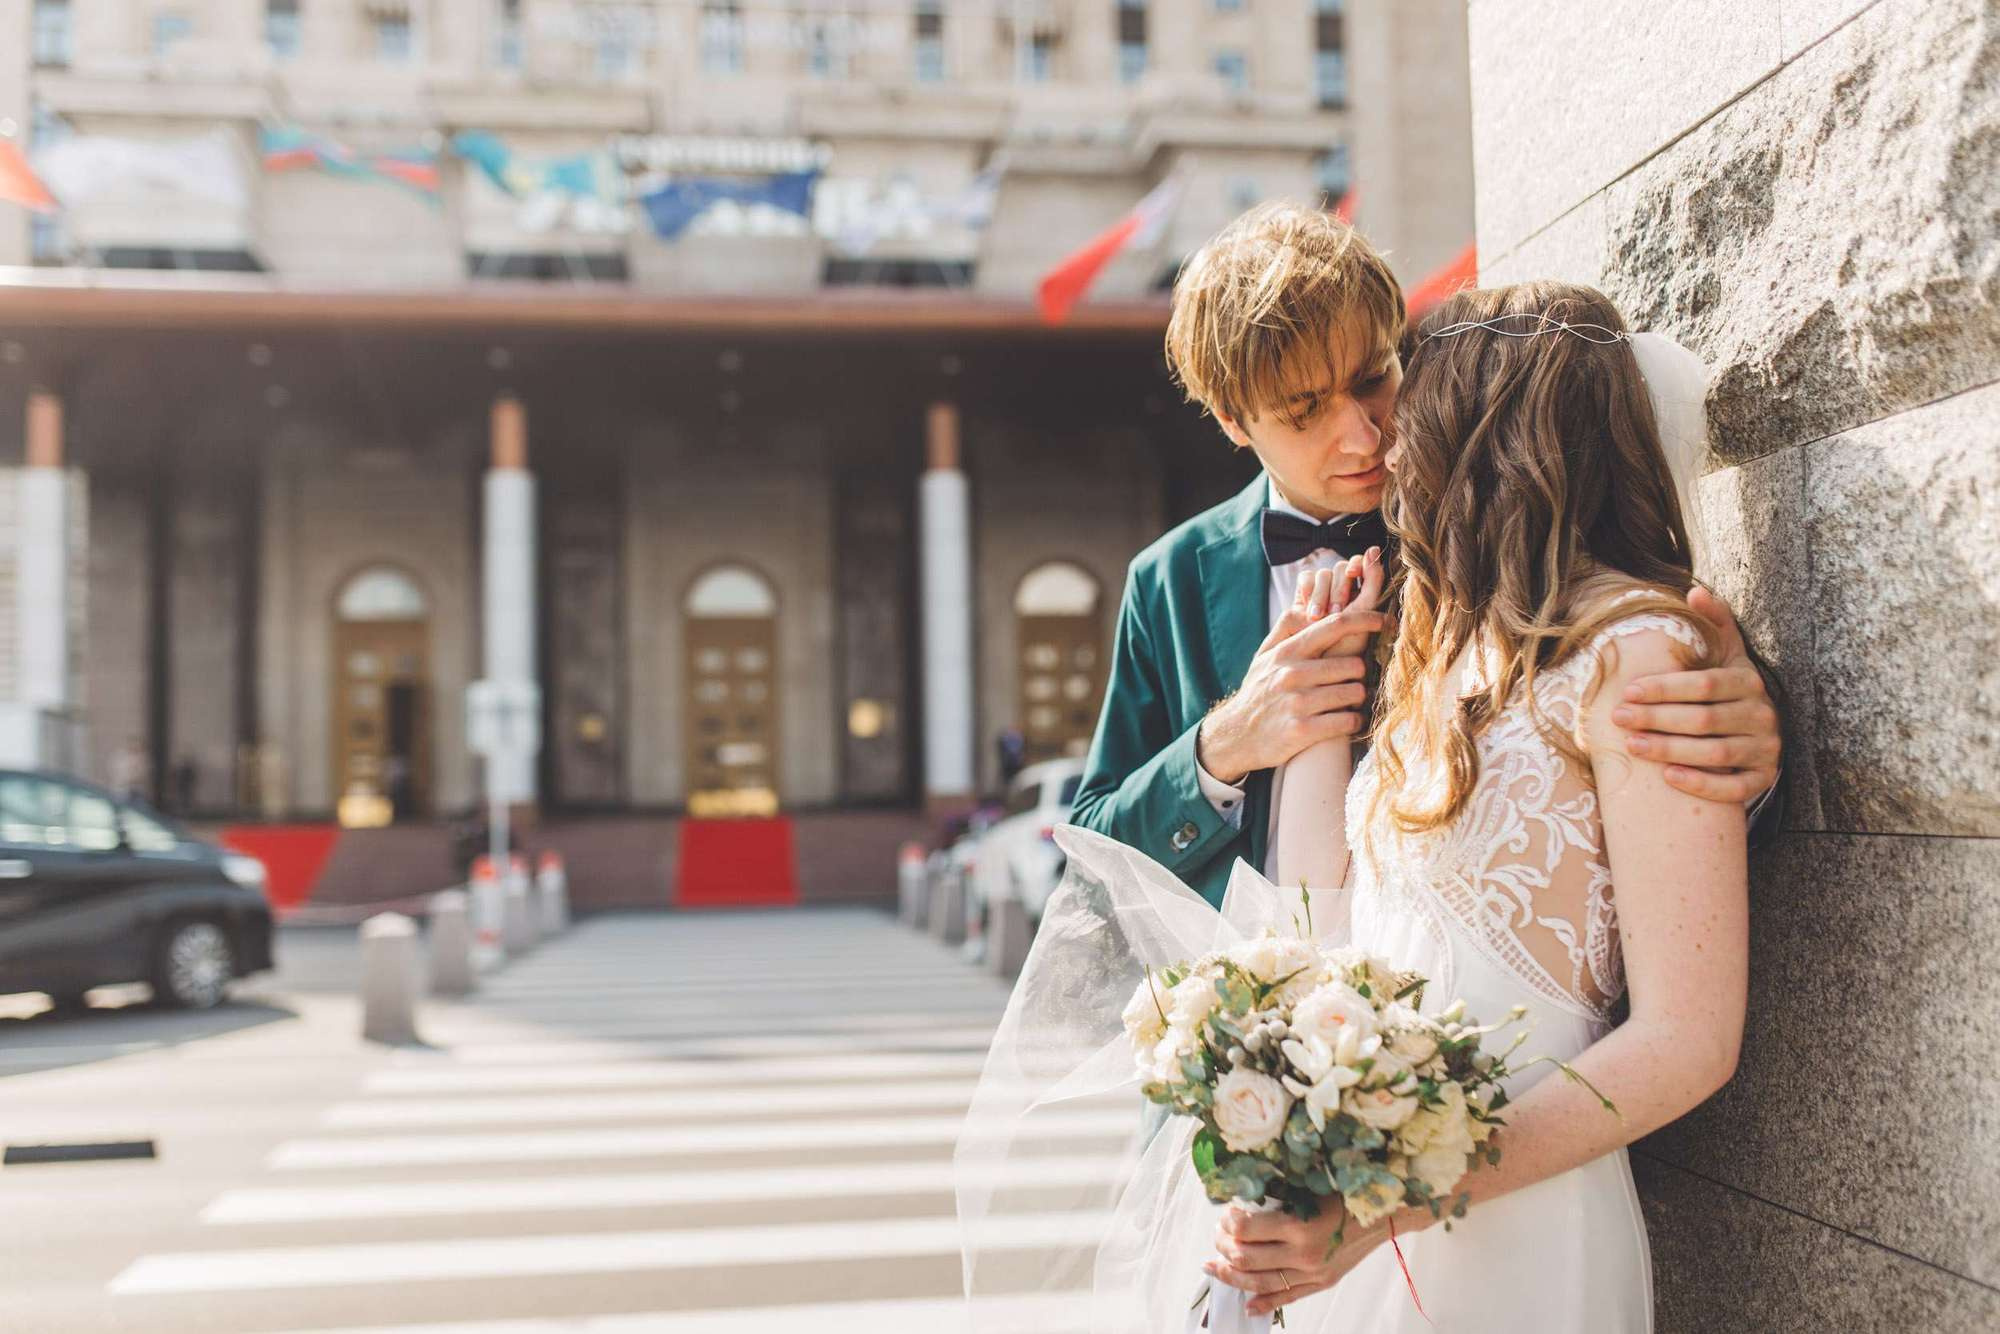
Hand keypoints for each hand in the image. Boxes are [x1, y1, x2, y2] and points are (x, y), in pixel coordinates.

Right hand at [1196, 557, 1387, 784]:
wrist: (1237, 736)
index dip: (1365, 619)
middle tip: (1351, 682)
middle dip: (1359, 674)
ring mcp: (1298, 703)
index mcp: (1287, 652)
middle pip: (1354, 664)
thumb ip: (1286, 629)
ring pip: (1355, 693)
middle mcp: (1292, 674)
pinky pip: (1348, 721)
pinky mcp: (1303, 730)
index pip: (1334, 625)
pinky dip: (1353, 722)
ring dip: (1357, 700)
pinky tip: (1346, 721)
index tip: (1384, 620)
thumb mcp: (1264, 657)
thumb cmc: (1258, 692)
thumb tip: (1308, 603)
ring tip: (1347, 703)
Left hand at [1204, 1200, 1389, 1316]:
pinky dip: (1264, 1303)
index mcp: (1300, 1224)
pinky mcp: (1321, 1283)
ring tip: (1214, 1267)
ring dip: (1232, 1275)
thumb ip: (1277, 1195)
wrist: (1386, 1214)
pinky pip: (1287, 1298)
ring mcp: (1313, 1273)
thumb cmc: (1347, 1191)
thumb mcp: (1309, 1185)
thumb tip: (1242, 1199)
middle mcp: (1304, 1254)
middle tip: (1217, 1235)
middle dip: (1224, 1247)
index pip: (1247, 1230)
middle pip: (1247, 1258)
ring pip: (1260, 1283)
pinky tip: (1247, 1304)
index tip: (1225, 1213)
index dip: (1229, 1222)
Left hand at [1612, 586, 1780, 803]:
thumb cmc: (1724, 688)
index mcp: (1749, 681)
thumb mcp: (1724, 654)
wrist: (1754, 731)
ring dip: (1671, 750)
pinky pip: (1734, 787)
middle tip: (1618, 719)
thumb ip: (1713, 623)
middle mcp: (1763, 715)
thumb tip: (1693, 591)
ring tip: (1632, 746)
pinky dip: (1702, 783)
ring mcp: (1767, 749)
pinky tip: (1669, 777)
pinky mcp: (1764, 779)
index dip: (1665, 688)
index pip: (1705, 684)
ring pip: (1717, 754)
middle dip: (1657, 719)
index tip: (1627, 691)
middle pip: (1705, 719)